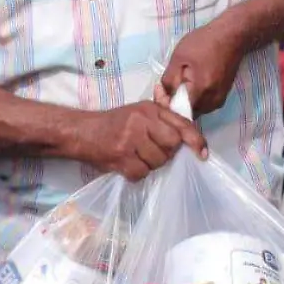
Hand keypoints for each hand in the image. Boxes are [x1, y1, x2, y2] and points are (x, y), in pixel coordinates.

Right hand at [78, 100, 204, 180]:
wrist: (81, 131)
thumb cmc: (112, 124)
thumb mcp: (138, 112)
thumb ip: (162, 119)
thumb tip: (189, 134)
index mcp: (149, 109)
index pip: (181, 124)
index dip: (195, 140)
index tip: (202, 153)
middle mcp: (141, 121)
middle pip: (172, 145)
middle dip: (165, 153)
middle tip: (150, 151)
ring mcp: (130, 139)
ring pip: (157, 161)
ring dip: (149, 164)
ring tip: (135, 157)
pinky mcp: (120, 156)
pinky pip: (141, 172)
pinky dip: (136, 173)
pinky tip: (127, 165)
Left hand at [157, 20, 246, 115]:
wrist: (232, 36)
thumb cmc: (204, 43)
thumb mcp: (179, 57)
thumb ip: (169, 79)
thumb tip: (164, 94)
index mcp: (202, 91)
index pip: (178, 112)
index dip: (165, 104)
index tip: (159, 90)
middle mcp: (213, 100)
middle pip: (187, 114)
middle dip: (174, 105)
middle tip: (164, 89)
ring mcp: (220, 99)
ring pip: (196, 111)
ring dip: (184, 103)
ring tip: (176, 86)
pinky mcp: (223, 95)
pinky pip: (204, 105)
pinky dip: (194, 100)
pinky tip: (189, 86)